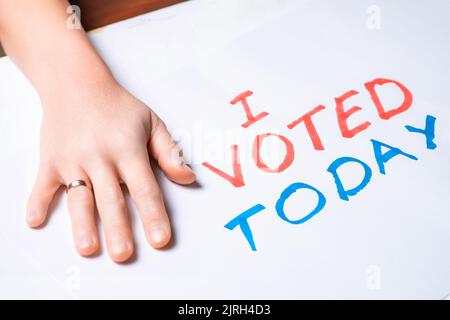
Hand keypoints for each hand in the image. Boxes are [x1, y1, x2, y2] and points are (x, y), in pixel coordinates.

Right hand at [26, 81, 195, 261]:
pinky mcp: (51, 160)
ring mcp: (73, 160)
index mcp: (127, 149)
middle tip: (123, 255)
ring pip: (79, 198)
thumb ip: (169, 152)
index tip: (160, 239)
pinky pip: (42, 185)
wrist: (76, 83)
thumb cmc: (117, 106)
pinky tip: (35, 221)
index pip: (144, 188)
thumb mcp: (151, 122)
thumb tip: (188, 177)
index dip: (154, 216)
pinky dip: (37, 202)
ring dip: (82, 225)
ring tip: (88, 248)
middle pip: (111, 200)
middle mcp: (100, 157)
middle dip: (118, 229)